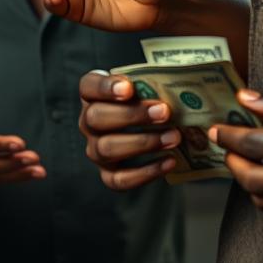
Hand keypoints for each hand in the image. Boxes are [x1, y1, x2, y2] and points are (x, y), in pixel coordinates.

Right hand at [78, 70, 179, 189]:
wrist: (155, 128)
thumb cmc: (149, 99)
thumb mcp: (147, 86)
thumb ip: (153, 83)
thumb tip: (174, 88)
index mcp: (93, 94)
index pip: (88, 86)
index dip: (106, 87)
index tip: (129, 88)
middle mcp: (88, 122)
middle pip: (95, 118)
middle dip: (131, 115)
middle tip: (164, 112)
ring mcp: (96, 149)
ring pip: (106, 149)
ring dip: (142, 143)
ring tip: (173, 137)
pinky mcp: (108, 174)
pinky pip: (120, 179)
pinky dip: (146, 172)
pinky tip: (170, 161)